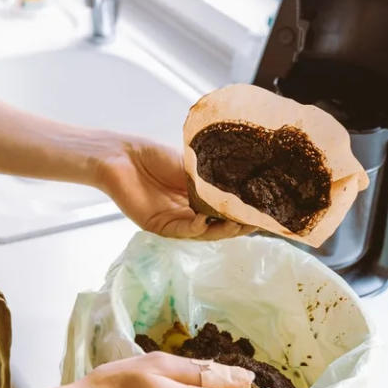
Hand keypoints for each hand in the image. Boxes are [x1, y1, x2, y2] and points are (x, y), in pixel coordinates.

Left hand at [94, 136, 254, 239]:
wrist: (122, 156)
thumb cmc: (154, 156)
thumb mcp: (192, 165)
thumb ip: (213, 177)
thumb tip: (245, 181)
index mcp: (199, 198)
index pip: (226, 209)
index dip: (244, 211)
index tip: (265, 210)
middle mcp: (190, 213)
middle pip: (219, 225)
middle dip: (239, 225)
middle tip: (257, 222)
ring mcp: (175, 221)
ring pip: (204, 232)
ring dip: (221, 230)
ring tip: (238, 224)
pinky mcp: (159, 226)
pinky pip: (182, 230)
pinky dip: (195, 227)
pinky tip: (204, 220)